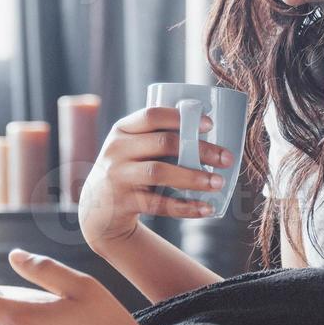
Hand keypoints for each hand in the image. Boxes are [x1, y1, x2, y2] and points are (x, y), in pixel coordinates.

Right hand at [78, 106, 231, 250]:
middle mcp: (117, 150)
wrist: (97, 208)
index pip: (151, 115)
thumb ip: (157, 139)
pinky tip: (205, 208)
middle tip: (226, 158)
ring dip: (193, 178)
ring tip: (217, 182)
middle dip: (199, 150)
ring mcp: (118, 176)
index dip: (181, 117)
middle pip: (162, 143)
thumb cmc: (128, 170)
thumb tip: (212, 136)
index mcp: (123, 130)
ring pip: (159, 173)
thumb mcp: (131, 148)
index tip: (209, 124)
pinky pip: (158, 204)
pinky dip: (185, 207)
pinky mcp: (123, 202)